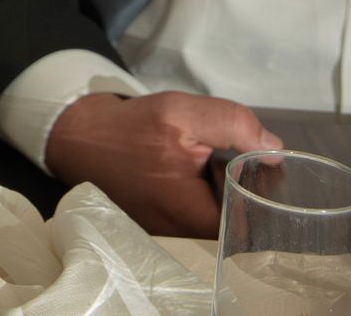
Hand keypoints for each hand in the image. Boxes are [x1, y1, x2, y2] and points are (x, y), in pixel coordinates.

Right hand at [45, 91, 280, 237]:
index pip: (254, 216)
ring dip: (220, 187)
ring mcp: (176, 237)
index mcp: (197, 219)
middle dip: (240, 184)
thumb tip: (272, 149)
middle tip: (222, 154)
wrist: (79, 136)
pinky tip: (187, 169)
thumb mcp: (181, 112)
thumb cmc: (130, 128)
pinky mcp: (165, 228)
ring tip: (203, 160)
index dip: (262, 187)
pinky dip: (201, 191)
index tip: (254, 162)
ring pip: (219, 215)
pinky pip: (198, 214)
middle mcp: (189, 240)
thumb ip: (232, 125)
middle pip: (238, 217)